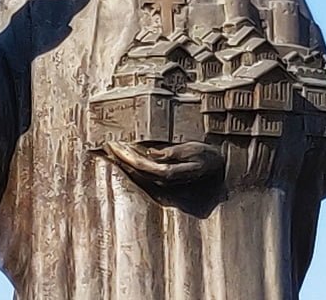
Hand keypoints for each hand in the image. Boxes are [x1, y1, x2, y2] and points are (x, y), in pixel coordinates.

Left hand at [104, 141, 223, 186]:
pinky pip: (143, 172)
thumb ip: (173, 153)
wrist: (219, 166)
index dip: (127, 156)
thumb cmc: (207, 156)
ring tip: (111, 150)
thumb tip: (153, 153)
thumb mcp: (194, 151)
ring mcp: (162, 180)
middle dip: (120, 158)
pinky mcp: (163, 177)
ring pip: (137, 172)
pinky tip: (124, 157)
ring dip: (123, 162)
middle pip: (135, 170)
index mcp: (169, 173)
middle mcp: (163, 180)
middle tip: (106, 145)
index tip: (114, 145)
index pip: (141, 165)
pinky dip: (131, 164)